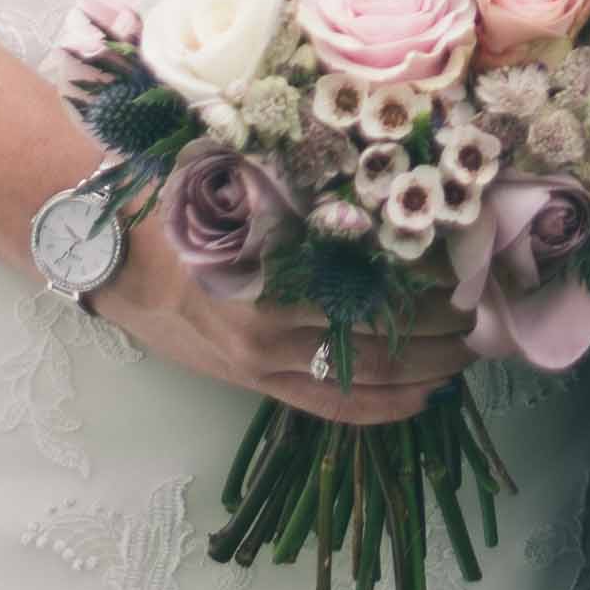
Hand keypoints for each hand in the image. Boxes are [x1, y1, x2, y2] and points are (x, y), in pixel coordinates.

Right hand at [87, 216, 461, 425]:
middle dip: (439, 331)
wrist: (110, 254)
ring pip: (362, 379)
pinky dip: (381, 407)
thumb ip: (308, 193)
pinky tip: (421, 398)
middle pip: (378, 339)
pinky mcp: (251, 385)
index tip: (466, 267)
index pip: (372, 285)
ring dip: (423, 370)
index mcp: (270, 268)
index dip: (428, 283)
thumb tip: (392, 191)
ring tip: (464, 353)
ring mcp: (259, 364)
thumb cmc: (176, 202)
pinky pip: (328, 407)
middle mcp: (268, 326)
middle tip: (479, 312)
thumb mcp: (242, 183)